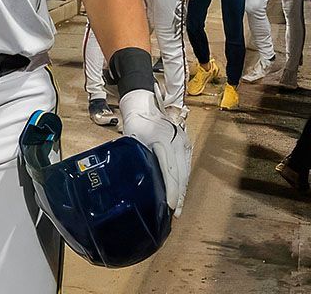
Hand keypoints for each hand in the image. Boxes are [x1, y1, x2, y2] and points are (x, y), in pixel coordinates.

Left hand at [119, 89, 191, 214]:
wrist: (145, 103)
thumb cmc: (135, 121)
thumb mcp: (131, 138)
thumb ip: (135, 157)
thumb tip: (132, 181)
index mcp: (162, 140)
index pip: (169, 170)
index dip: (172, 190)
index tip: (171, 205)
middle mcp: (176, 142)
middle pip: (180, 174)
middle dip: (179, 196)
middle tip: (175, 214)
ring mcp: (183, 143)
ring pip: (185, 172)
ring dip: (182, 191)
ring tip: (178, 208)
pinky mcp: (185, 145)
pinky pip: (185, 166)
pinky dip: (183, 181)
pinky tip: (180, 193)